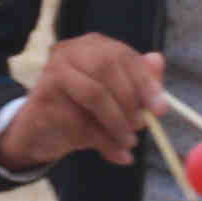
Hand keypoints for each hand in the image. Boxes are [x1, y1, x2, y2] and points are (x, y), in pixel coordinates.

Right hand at [0, 35, 164, 170]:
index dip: (145, 81)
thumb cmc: (82, 111)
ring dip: (117, 123)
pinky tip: (117, 155)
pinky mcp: (43, 99)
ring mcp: (53, 72)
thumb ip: (138, 81)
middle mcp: (70, 51)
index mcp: (92, 46)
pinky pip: (80, 122)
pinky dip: (104, 142)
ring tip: (129, 142)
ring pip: (95, 95)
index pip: (123, 55)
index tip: (161, 108)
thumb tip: (157, 61)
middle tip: (141, 126)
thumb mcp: (116, 98)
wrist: (40, 132)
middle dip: (130, 100)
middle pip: (108, 67)